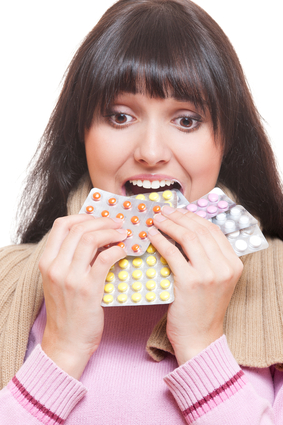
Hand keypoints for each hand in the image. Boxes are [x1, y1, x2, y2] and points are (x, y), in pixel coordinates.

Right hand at [39, 214, 126, 378]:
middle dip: (102, 221)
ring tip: (124, 234)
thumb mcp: (59, 281)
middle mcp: (55, 267)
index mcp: (47, 262)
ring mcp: (70, 278)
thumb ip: (70, 259)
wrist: (67, 341)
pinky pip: (105, 259)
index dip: (82, 216)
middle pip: (78, 228)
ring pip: (91, 239)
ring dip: (111, 232)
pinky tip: (124, 251)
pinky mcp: (88, 289)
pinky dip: (117, 250)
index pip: (61, 225)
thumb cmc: (67, 311)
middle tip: (118, 223)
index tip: (98, 218)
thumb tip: (95, 237)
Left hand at [148, 206, 242, 365]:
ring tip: (156, 220)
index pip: (213, 230)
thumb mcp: (215, 281)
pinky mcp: (190, 282)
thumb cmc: (203, 310)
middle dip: (179, 217)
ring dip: (169, 224)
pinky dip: (160, 241)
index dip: (193, 217)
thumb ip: (208, 259)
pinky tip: (151, 236)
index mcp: (233, 264)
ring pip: (187, 237)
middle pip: (200, 230)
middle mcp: (225, 267)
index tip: (178, 211)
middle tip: (163, 211)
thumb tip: (185, 233)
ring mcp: (210, 274)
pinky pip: (172, 253)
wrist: (200, 338)